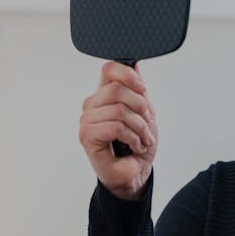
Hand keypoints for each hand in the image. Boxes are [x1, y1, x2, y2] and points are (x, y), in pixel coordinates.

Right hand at [79, 61, 157, 200]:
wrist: (136, 171)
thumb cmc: (138, 144)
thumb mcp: (145, 112)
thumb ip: (138, 90)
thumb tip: (135, 63)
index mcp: (105, 95)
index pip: (109, 69)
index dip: (128, 74)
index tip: (142, 88)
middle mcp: (92, 104)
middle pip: (116, 89)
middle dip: (140, 107)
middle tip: (147, 124)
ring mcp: (87, 120)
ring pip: (119, 110)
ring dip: (140, 127)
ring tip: (143, 139)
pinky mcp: (87, 136)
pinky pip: (115, 127)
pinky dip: (133, 137)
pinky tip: (135, 146)